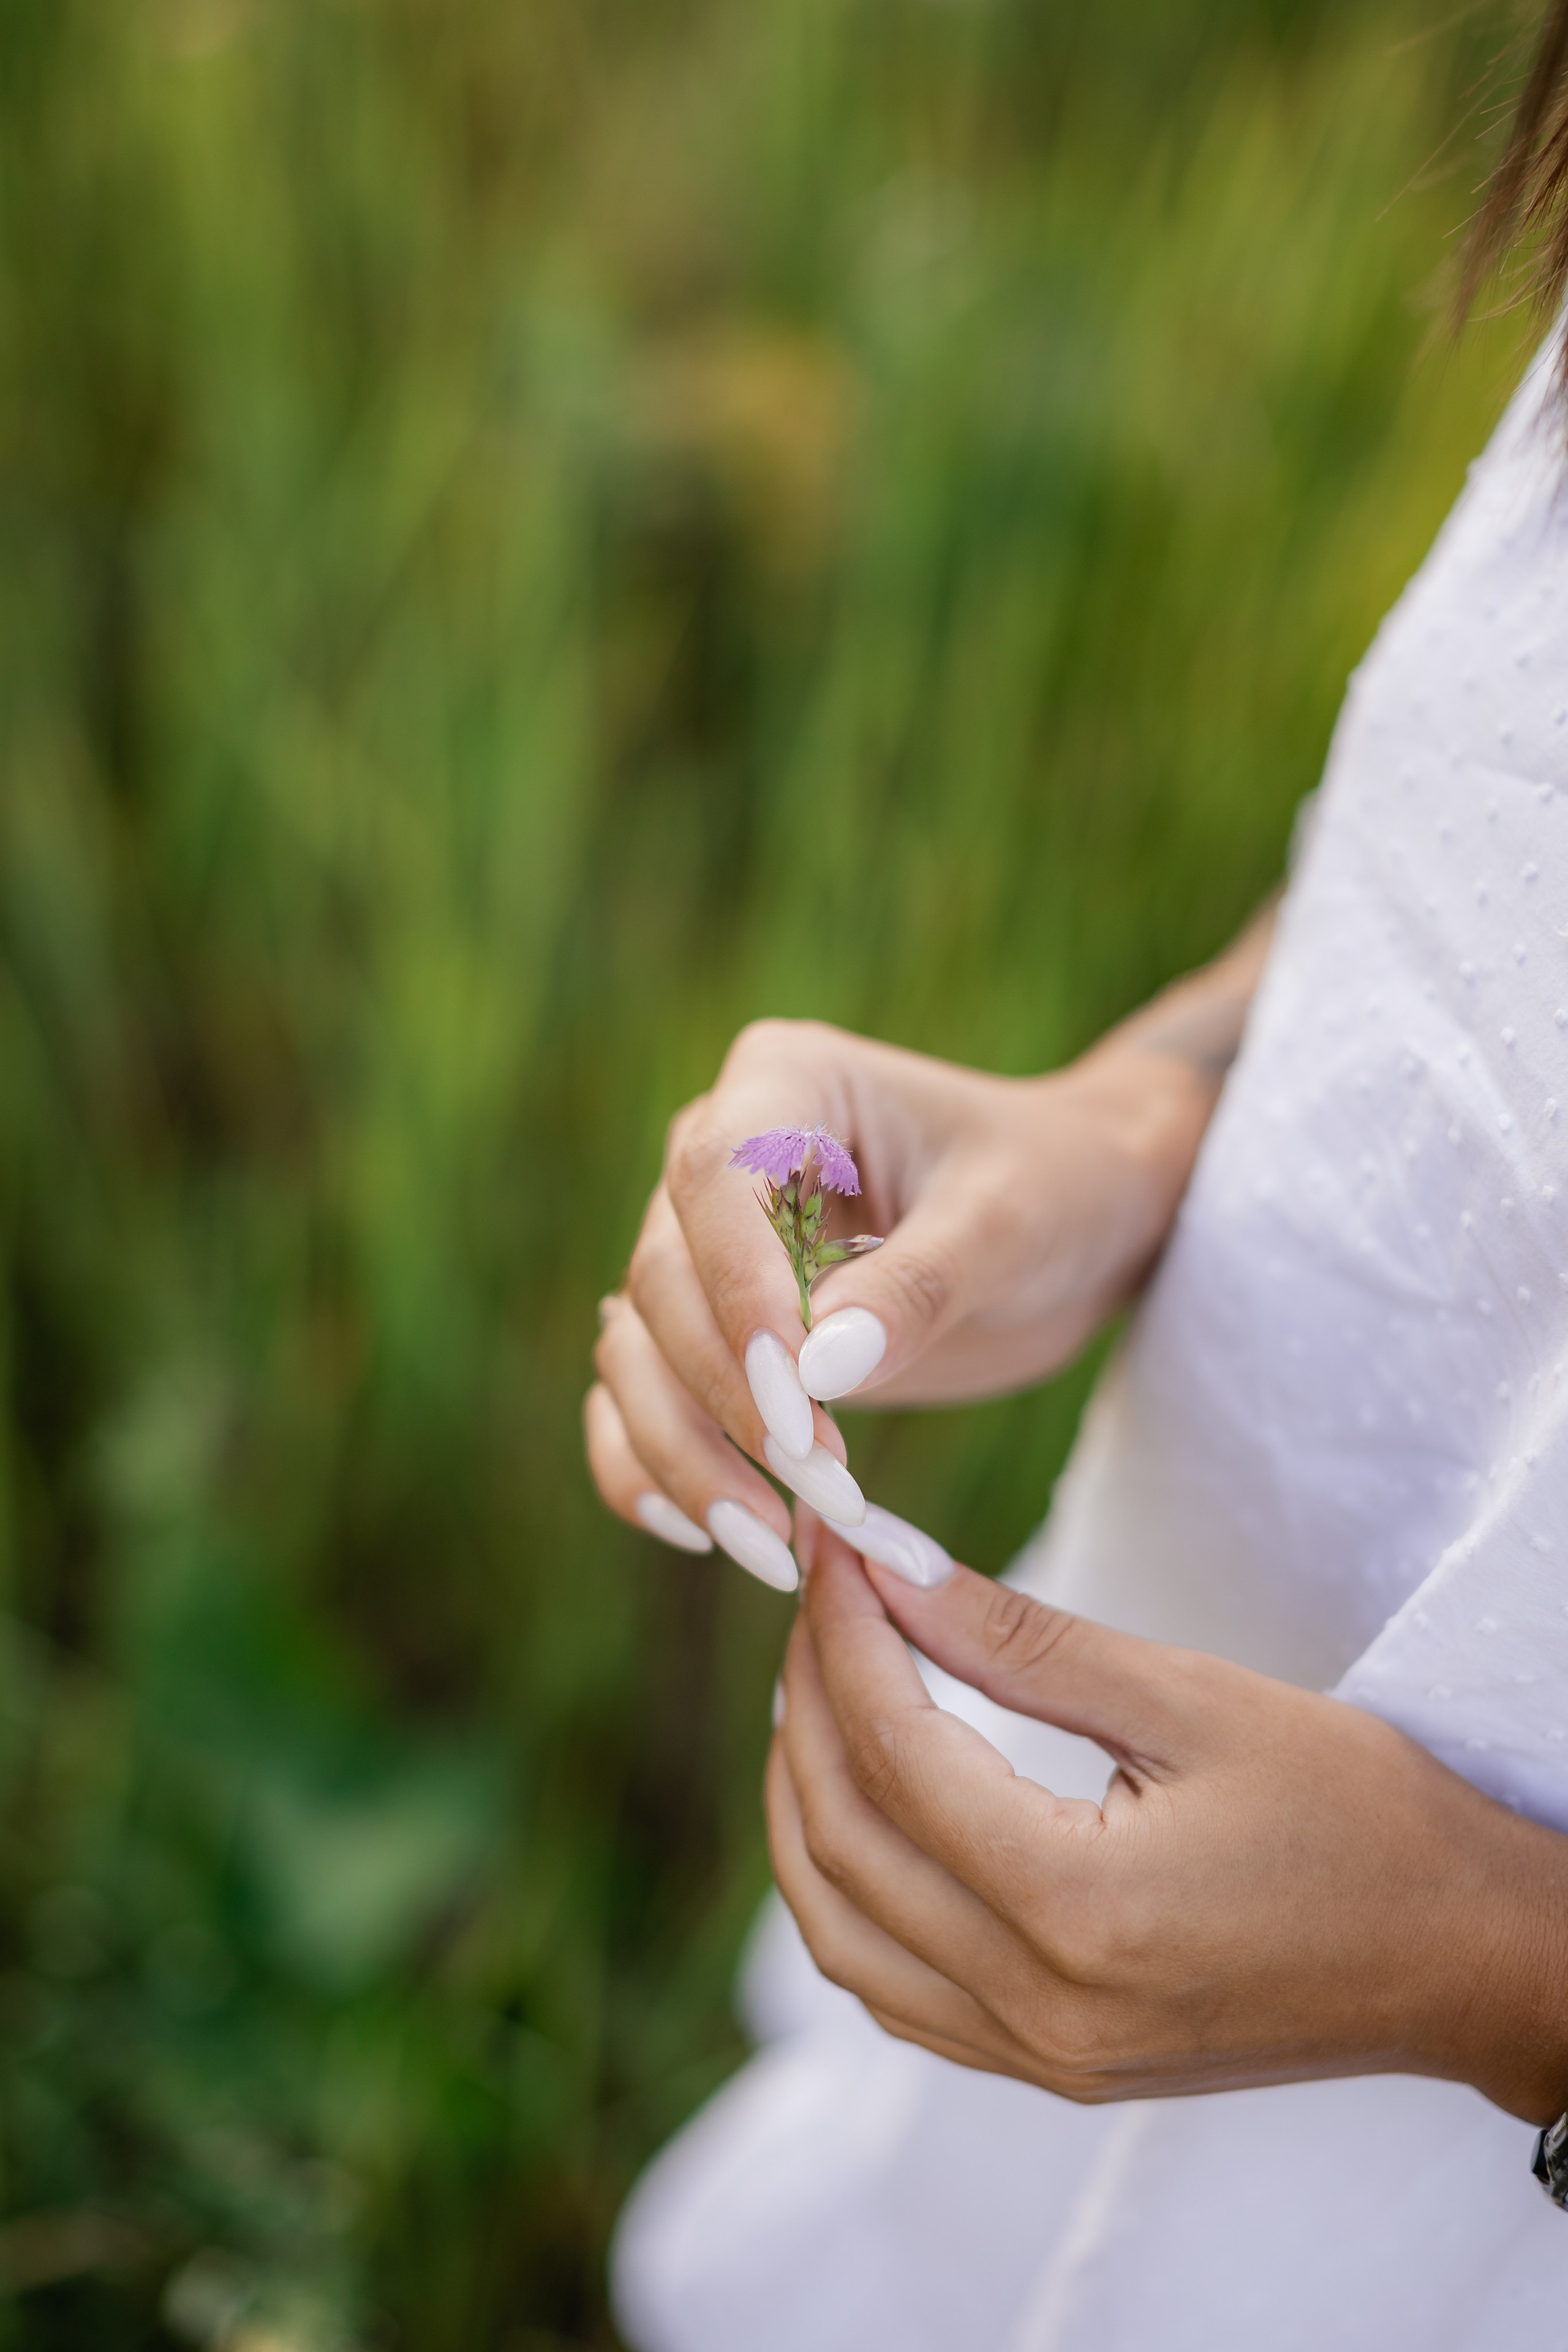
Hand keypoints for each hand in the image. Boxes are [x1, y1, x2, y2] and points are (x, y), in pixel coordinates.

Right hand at [586, 945, 1255, 1577]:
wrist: (1081, 1214)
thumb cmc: (1055, 1187)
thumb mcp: (1010, 1224)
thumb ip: (916, 1287)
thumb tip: (817, 1373)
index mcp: (784, 1084)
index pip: (712, 1182)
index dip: (737, 1295)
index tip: (799, 1405)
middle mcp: (715, 1156)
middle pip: (661, 1280)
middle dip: (726, 1398)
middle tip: (818, 1489)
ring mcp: (704, 1246)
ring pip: (635, 1350)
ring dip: (683, 1452)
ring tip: (771, 1544)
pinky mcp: (713, 1329)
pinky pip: (638, 1398)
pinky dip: (648, 1467)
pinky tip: (699, 1534)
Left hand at [767, 1518, 1567, 2123]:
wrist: (1463, 1958)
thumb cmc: (1361, 1817)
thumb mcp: (1195, 1701)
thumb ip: (1026, 1643)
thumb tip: (891, 1567)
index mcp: (1078, 1909)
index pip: (897, 1753)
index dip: (846, 1632)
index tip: (833, 1541)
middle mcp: (1038, 2005)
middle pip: (844, 1840)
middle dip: (808, 1699)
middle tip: (819, 1593)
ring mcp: (1039, 2054)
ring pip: (839, 1932)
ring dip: (803, 1801)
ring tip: (815, 1683)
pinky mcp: (1052, 2067)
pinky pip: (891, 1989)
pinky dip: (844, 1892)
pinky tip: (855, 1806)